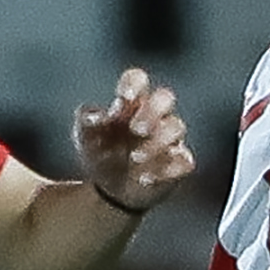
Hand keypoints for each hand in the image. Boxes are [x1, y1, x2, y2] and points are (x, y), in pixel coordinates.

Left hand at [71, 69, 192, 213]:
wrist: (109, 190)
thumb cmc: (100, 154)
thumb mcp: (84, 137)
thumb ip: (87, 121)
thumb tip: (97, 117)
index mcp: (130, 104)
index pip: (138, 79)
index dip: (134, 84)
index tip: (123, 98)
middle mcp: (153, 117)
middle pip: (165, 97)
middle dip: (152, 111)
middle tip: (136, 130)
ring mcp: (169, 139)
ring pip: (177, 127)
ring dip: (157, 142)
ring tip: (135, 159)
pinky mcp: (179, 162)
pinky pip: (185, 160)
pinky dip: (166, 170)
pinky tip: (145, 179)